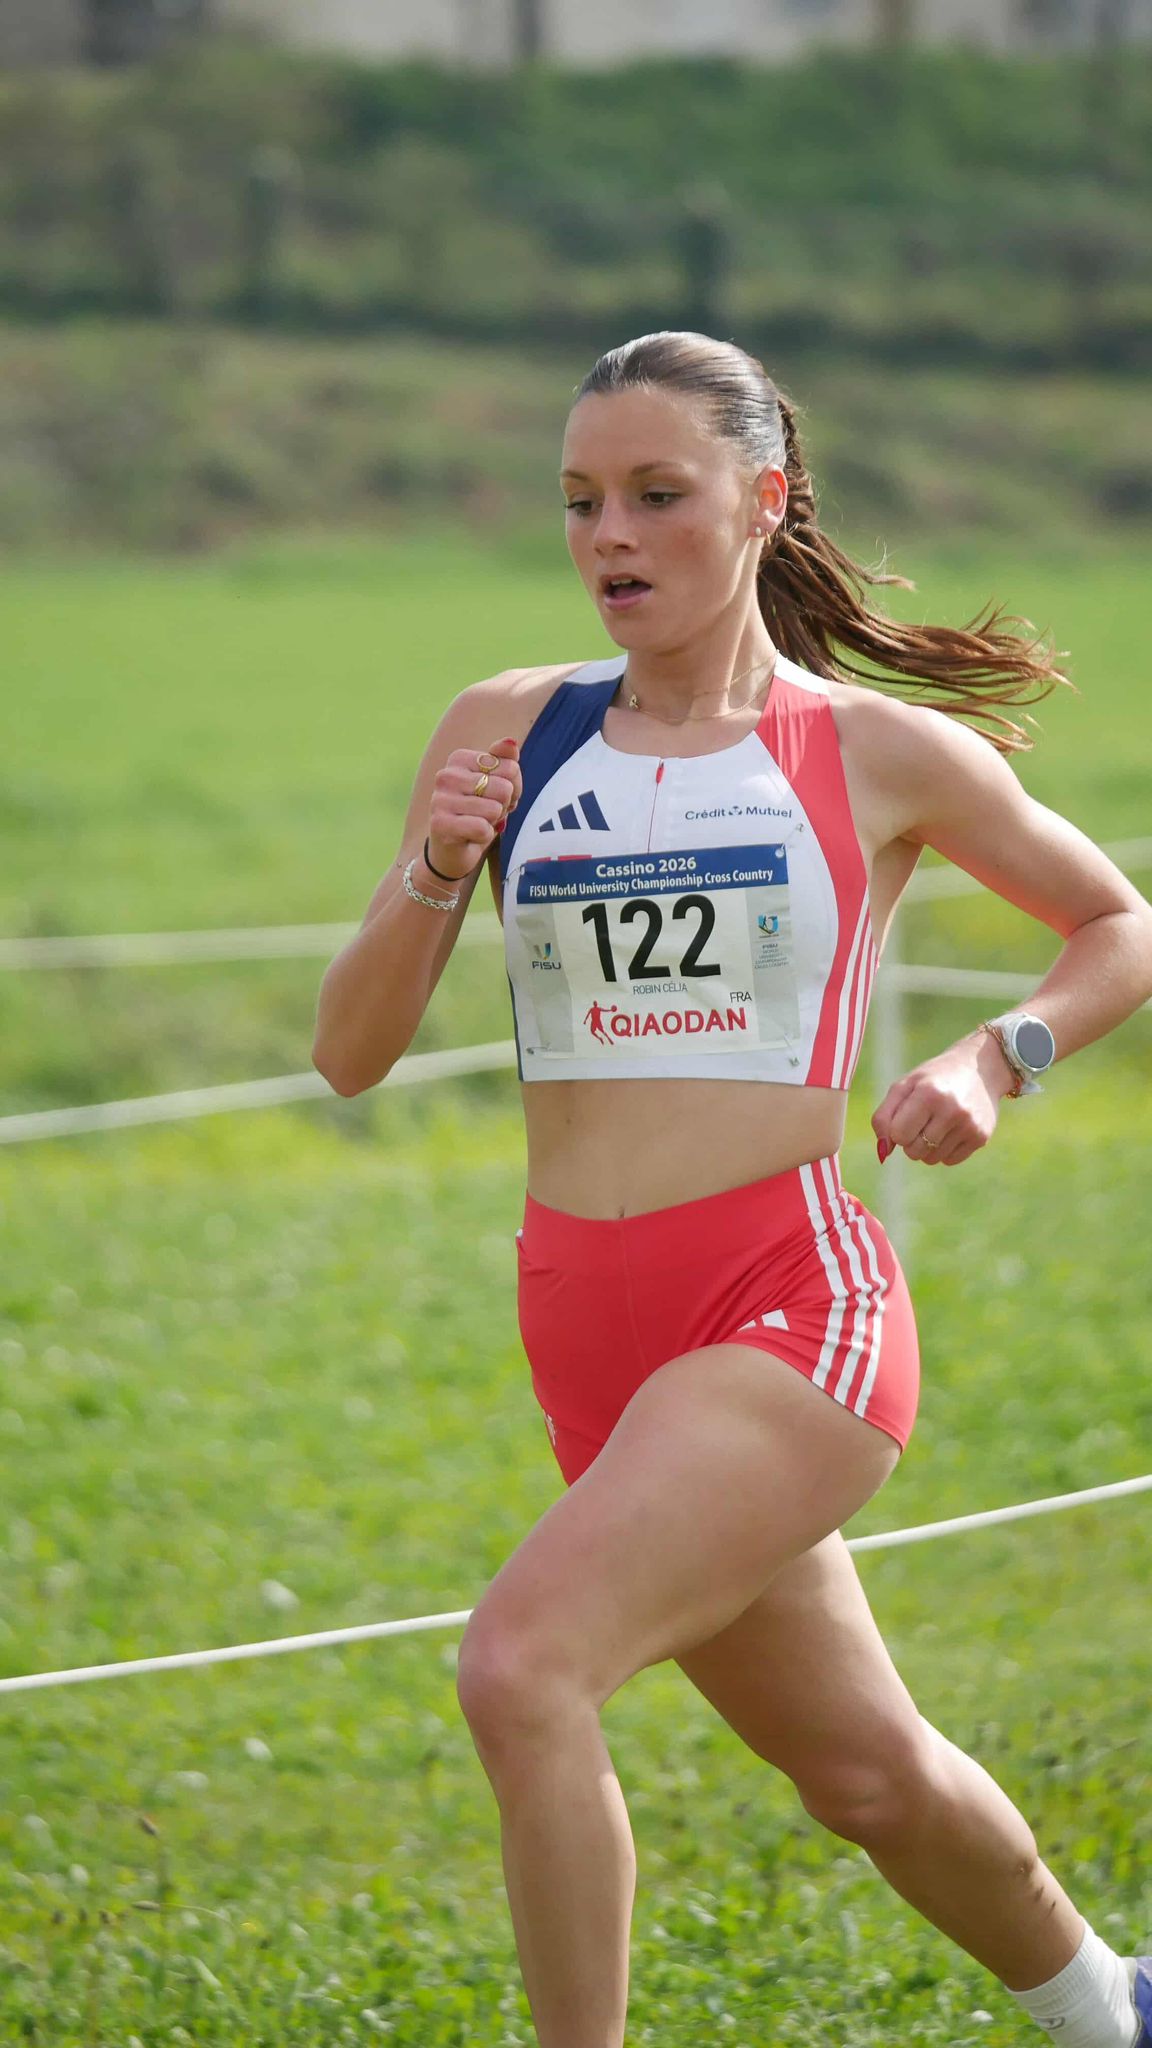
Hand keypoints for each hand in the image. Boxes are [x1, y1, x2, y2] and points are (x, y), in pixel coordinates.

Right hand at [426, 737, 521, 880]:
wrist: (452, 851)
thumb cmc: (478, 813)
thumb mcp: (497, 784)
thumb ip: (504, 761)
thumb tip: (510, 742)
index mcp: (460, 759)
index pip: (511, 768)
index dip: (513, 788)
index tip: (496, 797)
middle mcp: (446, 775)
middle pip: (505, 788)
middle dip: (503, 806)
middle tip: (487, 813)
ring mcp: (440, 799)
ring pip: (494, 809)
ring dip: (492, 822)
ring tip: (478, 823)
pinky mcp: (440, 824)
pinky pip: (482, 828)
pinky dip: (484, 836)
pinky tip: (470, 836)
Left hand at [872, 1029, 1016, 1166]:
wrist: (980, 1069)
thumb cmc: (933, 1079)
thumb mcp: (904, 1086)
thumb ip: (883, 1117)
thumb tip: (883, 1152)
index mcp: (928, 1094)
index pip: (898, 1135)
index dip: (897, 1129)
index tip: (905, 1117)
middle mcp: (951, 1110)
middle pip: (913, 1151)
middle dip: (911, 1140)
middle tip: (921, 1120)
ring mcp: (969, 1126)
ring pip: (931, 1159)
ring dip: (927, 1147)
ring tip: (937, 1123)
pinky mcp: (981, 1137)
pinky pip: (949, 1161)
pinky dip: (944, 1151)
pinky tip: (951, 1130)